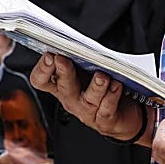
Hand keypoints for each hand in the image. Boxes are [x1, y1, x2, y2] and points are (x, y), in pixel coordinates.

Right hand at [30, 54, 147, 141]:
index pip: (41, 79)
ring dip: (95, 86)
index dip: (42, 69)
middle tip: (63, 59)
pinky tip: (116, 85)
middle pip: (63, 87)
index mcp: (60, 85)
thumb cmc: (102, 86)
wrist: (123, 114)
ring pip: (88, 100)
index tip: (49, 55)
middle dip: (64, 72)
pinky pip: (106, 109)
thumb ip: (79, 57)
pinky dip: (112, 96)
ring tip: (101, 76)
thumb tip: (77, 41)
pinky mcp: (104, 121)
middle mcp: (71, 99)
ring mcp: (86, 112)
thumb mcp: (86, 68)